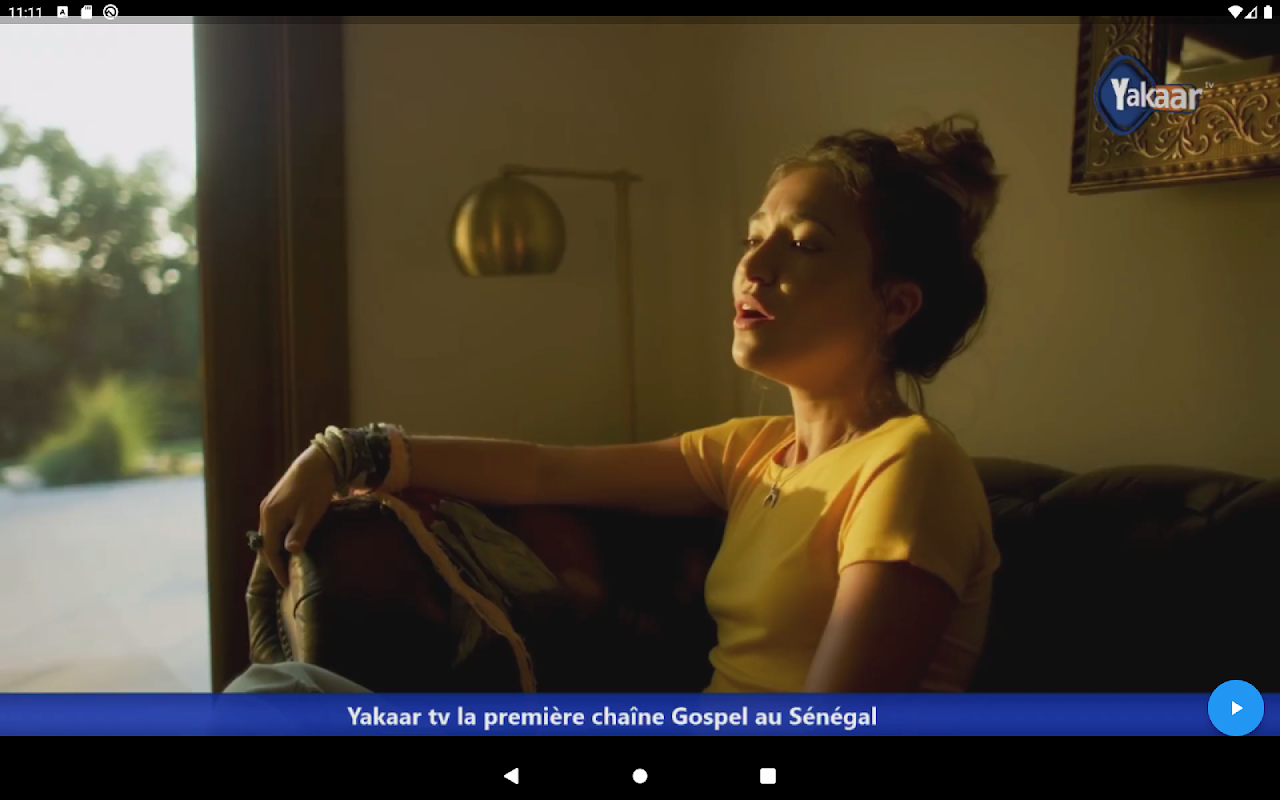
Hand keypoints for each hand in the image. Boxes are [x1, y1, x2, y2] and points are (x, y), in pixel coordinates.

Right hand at [256, 445, 337, 585]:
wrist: (318, 461)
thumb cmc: (316, 487)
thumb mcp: (310, 513)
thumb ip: (299, 533)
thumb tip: (289, 552)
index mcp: (271, 516)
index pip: (270, 550)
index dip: (277, 568)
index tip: (286, 584)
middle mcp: (265, 511)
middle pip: (267, 543)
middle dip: (275, 561)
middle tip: (286, 576)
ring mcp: (269, 504)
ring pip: (270, 534)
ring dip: (277, 549)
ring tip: (288, 563)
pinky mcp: (276, 500)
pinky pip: (274, 524)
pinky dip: (279, 537)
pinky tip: (289, 542)